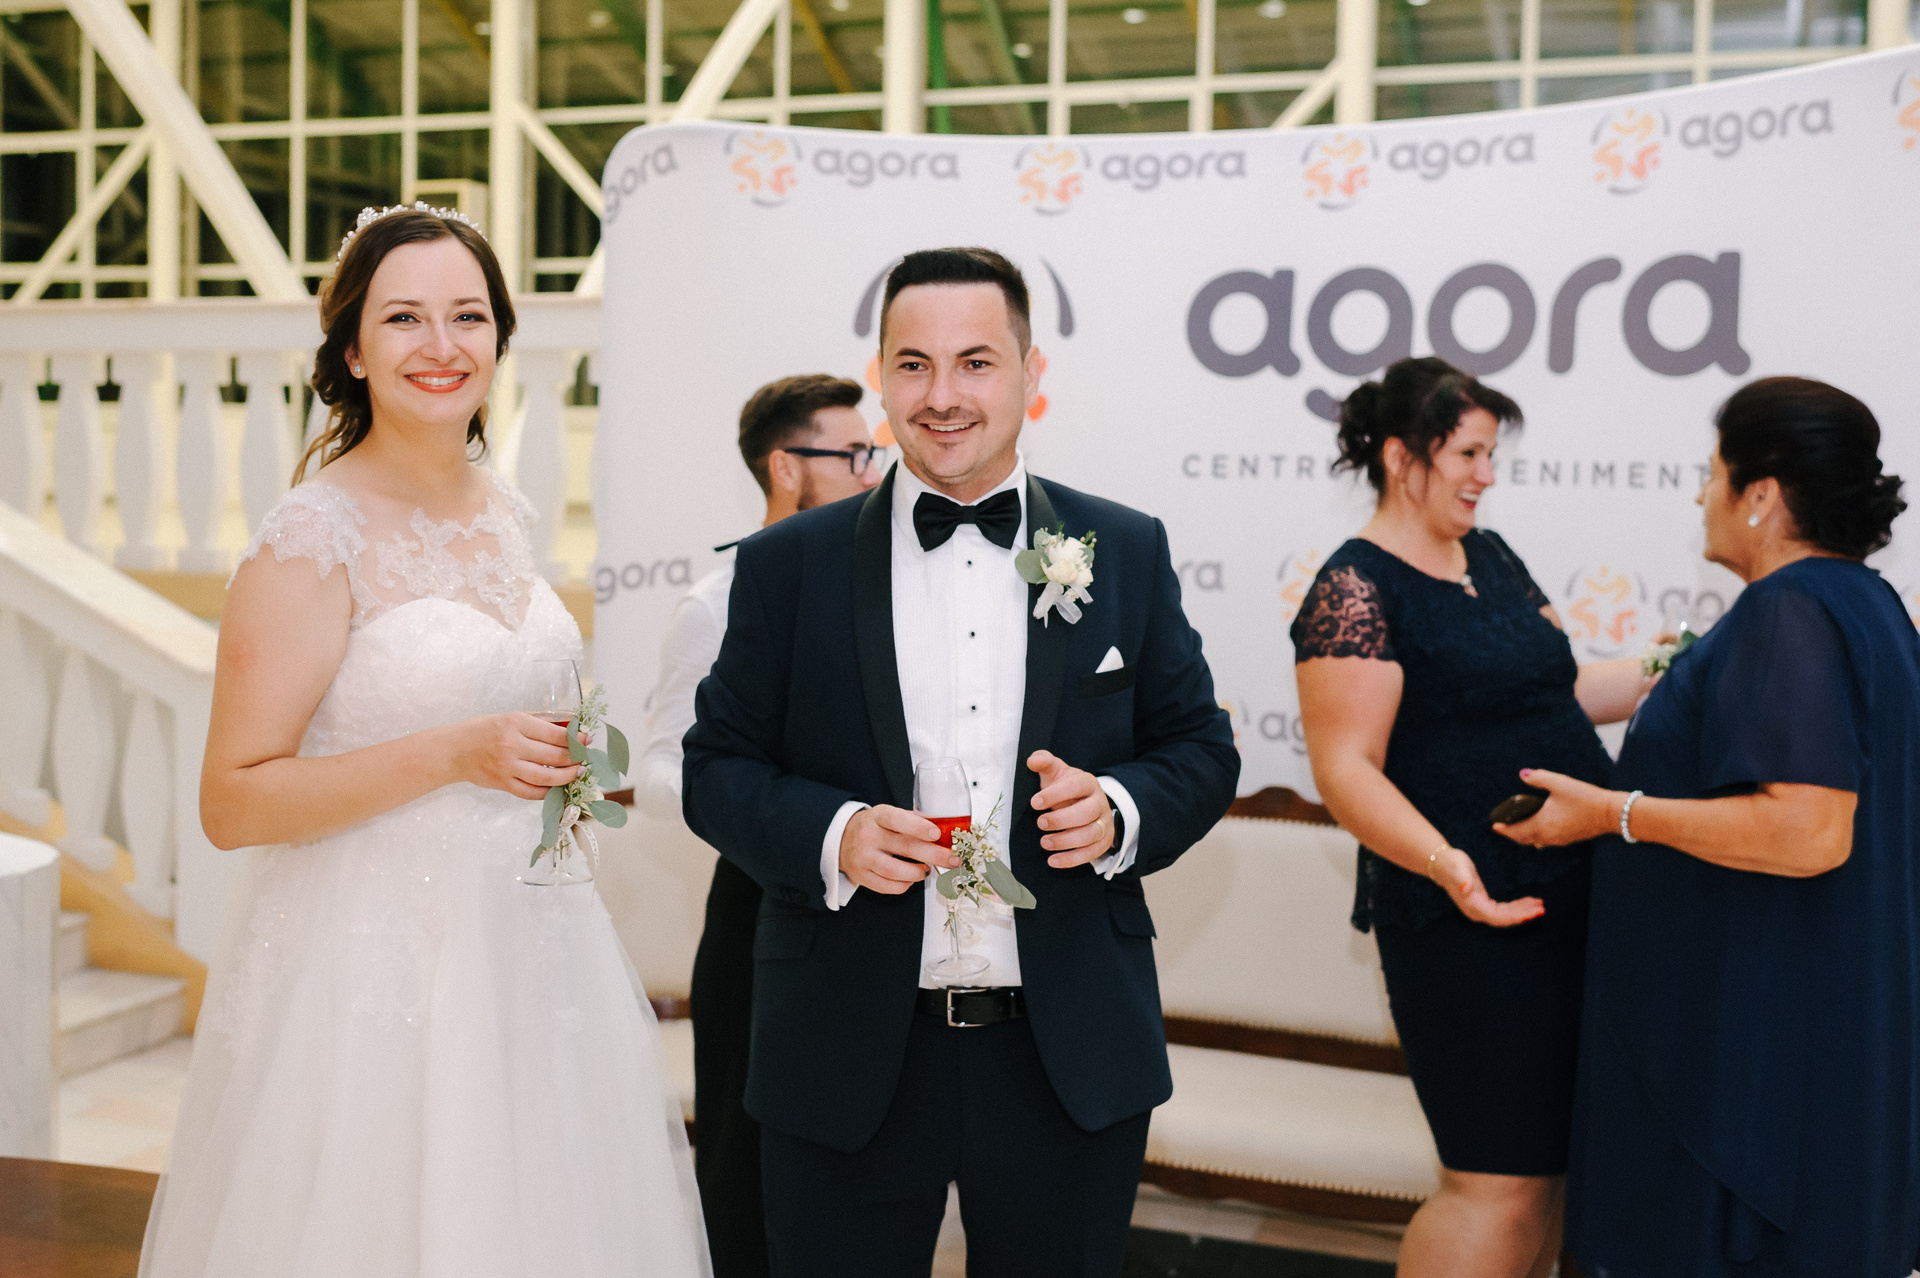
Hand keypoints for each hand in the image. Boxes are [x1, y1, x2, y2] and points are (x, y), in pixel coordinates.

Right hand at [452, 713, 585, 799]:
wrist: (453, 751)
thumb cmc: (482, 730)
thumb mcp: (509, 717)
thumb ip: (539, 722)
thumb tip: (569, 727)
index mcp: (515, 723)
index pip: (555, 734)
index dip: (576, 739)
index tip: (586, 740)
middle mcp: (512, 745)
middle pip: (554, 755)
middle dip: (576, 757)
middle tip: (585, 757)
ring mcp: (507, 767)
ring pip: (546, 776)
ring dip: (567, 776)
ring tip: (577, 772)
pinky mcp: (503, 783)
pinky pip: (531, 792)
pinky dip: (547, 791)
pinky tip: (556, 786)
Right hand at [839, 805, 952, 894]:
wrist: (840, 839)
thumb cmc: (873, 827)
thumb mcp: (887, 815)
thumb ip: (911, 821)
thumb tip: (944, 832)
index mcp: (878, 817)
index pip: (898, 820)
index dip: (919, 827)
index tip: (937, 834)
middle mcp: (869, 836)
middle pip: (905, 847)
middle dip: (934, 855)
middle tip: (952, 859)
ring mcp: (863, 858)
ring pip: (895, 871)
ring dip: (918, 873)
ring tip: (927, 870)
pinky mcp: (861, 876)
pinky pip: (887, 886)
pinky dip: (904, 886)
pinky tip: (911, 879)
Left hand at [1027, 750, 1114, 868]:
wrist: (1084, 802)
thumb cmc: (1065, 787)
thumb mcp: (1055, 771)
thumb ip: (1044, 762)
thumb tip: (1032, 760)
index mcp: (1087, 783)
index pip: (1076, 786)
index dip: (1056, 794)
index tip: (1034, 802)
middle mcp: (1099, 802)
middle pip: (1086, 813)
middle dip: (1061, 820)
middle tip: (1040, 823)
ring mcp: (1104, 823)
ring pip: (1090, 834)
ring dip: (1066, 841)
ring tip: (1044, 842)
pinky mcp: (1103, 842)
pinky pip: (1092, 853)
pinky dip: (1072, 860)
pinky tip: (1053, 861)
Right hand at [1428, 844, 1544, 926]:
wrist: (1442, 864)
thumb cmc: (1451, 864)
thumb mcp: (1457, 868)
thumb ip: (1462, 879)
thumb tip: (1465, 888)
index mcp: (1473, 907)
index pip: (1498, 918)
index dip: (1516, 917)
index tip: (1532, 913)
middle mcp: (1477, 912)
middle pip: (1505, 919)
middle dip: (1524, 915)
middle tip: (1542, 909)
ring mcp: (1481, 909)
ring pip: (1506, 916)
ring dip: (1523, 911)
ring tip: (1540, 905)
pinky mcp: (1485, 903)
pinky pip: (1504, 910)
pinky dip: (1518, 906)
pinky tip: (1529, 901)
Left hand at [1494, 768, 1619, 847]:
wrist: (1611, 813)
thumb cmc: (1584, 797)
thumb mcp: (1559, 783)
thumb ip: (1538, 778)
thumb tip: (1522, 774)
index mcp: (1542, 824)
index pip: (1517, 831)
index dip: (1504, 830)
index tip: (1494, 826)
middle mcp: (1549, 836)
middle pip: (1524, 839)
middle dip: (1512, 834)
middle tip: (1503, 827)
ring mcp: (1560, 840)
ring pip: (1536, 842)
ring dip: (1525, 836)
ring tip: (1519, 826)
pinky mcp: (1569, 839)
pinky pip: (1547, 841)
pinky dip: (1538, 836)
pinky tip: (1540, 826)